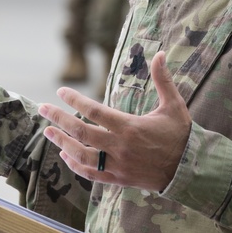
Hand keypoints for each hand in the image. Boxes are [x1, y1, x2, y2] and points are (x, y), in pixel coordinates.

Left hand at [38, 51, 190, 192]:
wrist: (189, 170)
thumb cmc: (180, 135)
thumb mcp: (174, 105)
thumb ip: (163, 79)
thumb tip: (160, 53)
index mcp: (129, 127)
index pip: (94, 111)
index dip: (74, 100)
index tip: (61, 91)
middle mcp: (119, 147)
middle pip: (81, 132)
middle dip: (58, 119)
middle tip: (42, 108)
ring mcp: (117, 165)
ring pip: (81, 155)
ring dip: (61, 142)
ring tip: (47, 131)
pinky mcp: (118, 179)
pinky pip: (90, 174)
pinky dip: (74, 165)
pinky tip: (64, 154)